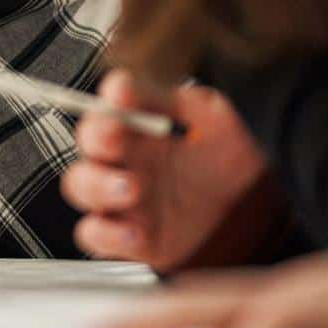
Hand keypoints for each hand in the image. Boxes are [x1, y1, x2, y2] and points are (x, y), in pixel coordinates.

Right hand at [61, 70, 266, 271]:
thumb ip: (180, 101)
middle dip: (96, 136)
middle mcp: (123, 155)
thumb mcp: (213, 118)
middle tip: (116, 138)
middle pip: (87, 138)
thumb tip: (143, 91)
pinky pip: (94, 234)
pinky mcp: (125, 235)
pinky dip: (105, 234)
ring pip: (80, 184)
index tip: (123, 96)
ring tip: (132, 188)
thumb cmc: (227, 160)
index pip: (115, 97)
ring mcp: (119, 195)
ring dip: (97, 184)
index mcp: (140, 120)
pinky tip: (134, 233)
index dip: (115, 94)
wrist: (247, 213)